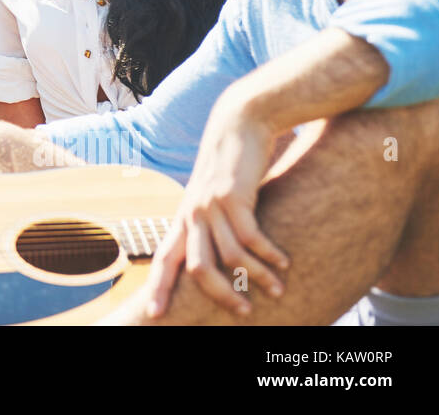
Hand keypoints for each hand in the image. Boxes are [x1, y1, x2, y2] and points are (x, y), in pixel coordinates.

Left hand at [144, 89, 289, 318]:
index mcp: (183, 217)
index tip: (153, 315)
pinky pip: (251, 237)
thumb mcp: (215, 196)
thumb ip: (214, 224)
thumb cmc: (231, 164)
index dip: (158, 286)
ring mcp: (209, 204)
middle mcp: (191, 213)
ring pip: (229, 256)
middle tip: (244, 314)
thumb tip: (224, 258)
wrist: (239, 123)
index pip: (164, 258)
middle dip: (219, 295)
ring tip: (278, 289)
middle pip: (195, 267)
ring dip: (256, 277)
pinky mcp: (232, 195)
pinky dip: (268, 254)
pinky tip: (285, 262)